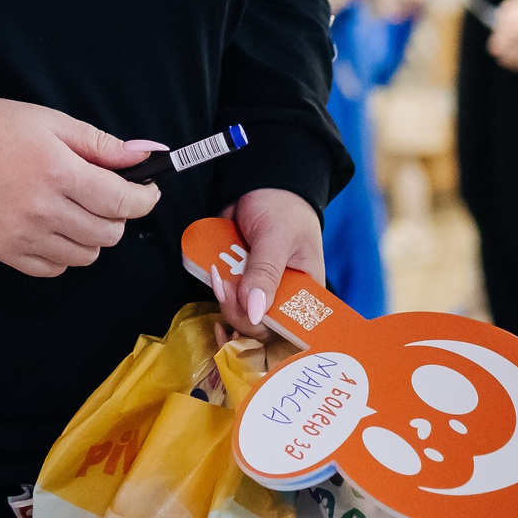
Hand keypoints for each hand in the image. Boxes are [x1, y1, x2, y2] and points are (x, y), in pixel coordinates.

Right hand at [0, 98, 160, 277]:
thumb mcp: (52, 122)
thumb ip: (101, 143)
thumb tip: (148, 154)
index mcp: (60, 173)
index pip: (122, 202)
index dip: (144, 199)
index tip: (146, 192)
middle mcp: (45, 210)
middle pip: (108, 234)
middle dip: (117, 216)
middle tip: (105, 196)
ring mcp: (25, 237)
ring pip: (85, 256)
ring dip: (91, 236)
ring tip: (76, 212)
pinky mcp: (7, 253)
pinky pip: (55, 268)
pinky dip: (63, 253)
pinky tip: (54, 228)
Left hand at [213, 188, 325, 333]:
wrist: (259, 183)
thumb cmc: (283, 208)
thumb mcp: (276, 238)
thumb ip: (265, 273)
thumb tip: (254, 313)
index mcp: (306, 293)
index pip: (291, 331)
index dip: (270, 333)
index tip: (247, 320)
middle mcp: (284, 298)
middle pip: (261, 328)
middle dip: (239, 312)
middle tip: (225, 285)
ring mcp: (259, 290)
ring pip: (240, 315)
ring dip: (224, 302)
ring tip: (216, 276)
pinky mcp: (239, 281)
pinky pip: (226, 297)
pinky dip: (217, 290)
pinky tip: (210, 276)